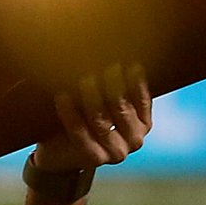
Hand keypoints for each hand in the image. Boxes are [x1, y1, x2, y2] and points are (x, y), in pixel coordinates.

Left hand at [34, 64, 151, 173]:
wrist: (63, 153)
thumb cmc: (87, 118)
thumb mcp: (105, 100)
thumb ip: (113, 81)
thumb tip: (110, 46)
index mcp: (143, 122)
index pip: (140, 96)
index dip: (131, 77)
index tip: (121, 57)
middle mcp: (135, 139)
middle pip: (120, 106)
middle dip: (109, 81)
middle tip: (99, 61)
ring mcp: (116, 152)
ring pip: (100, 119)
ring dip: (89, 95)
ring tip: (81, 76)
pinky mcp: (94, 158)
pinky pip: (79, 131)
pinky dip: (70, 112)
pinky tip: (62, 95)